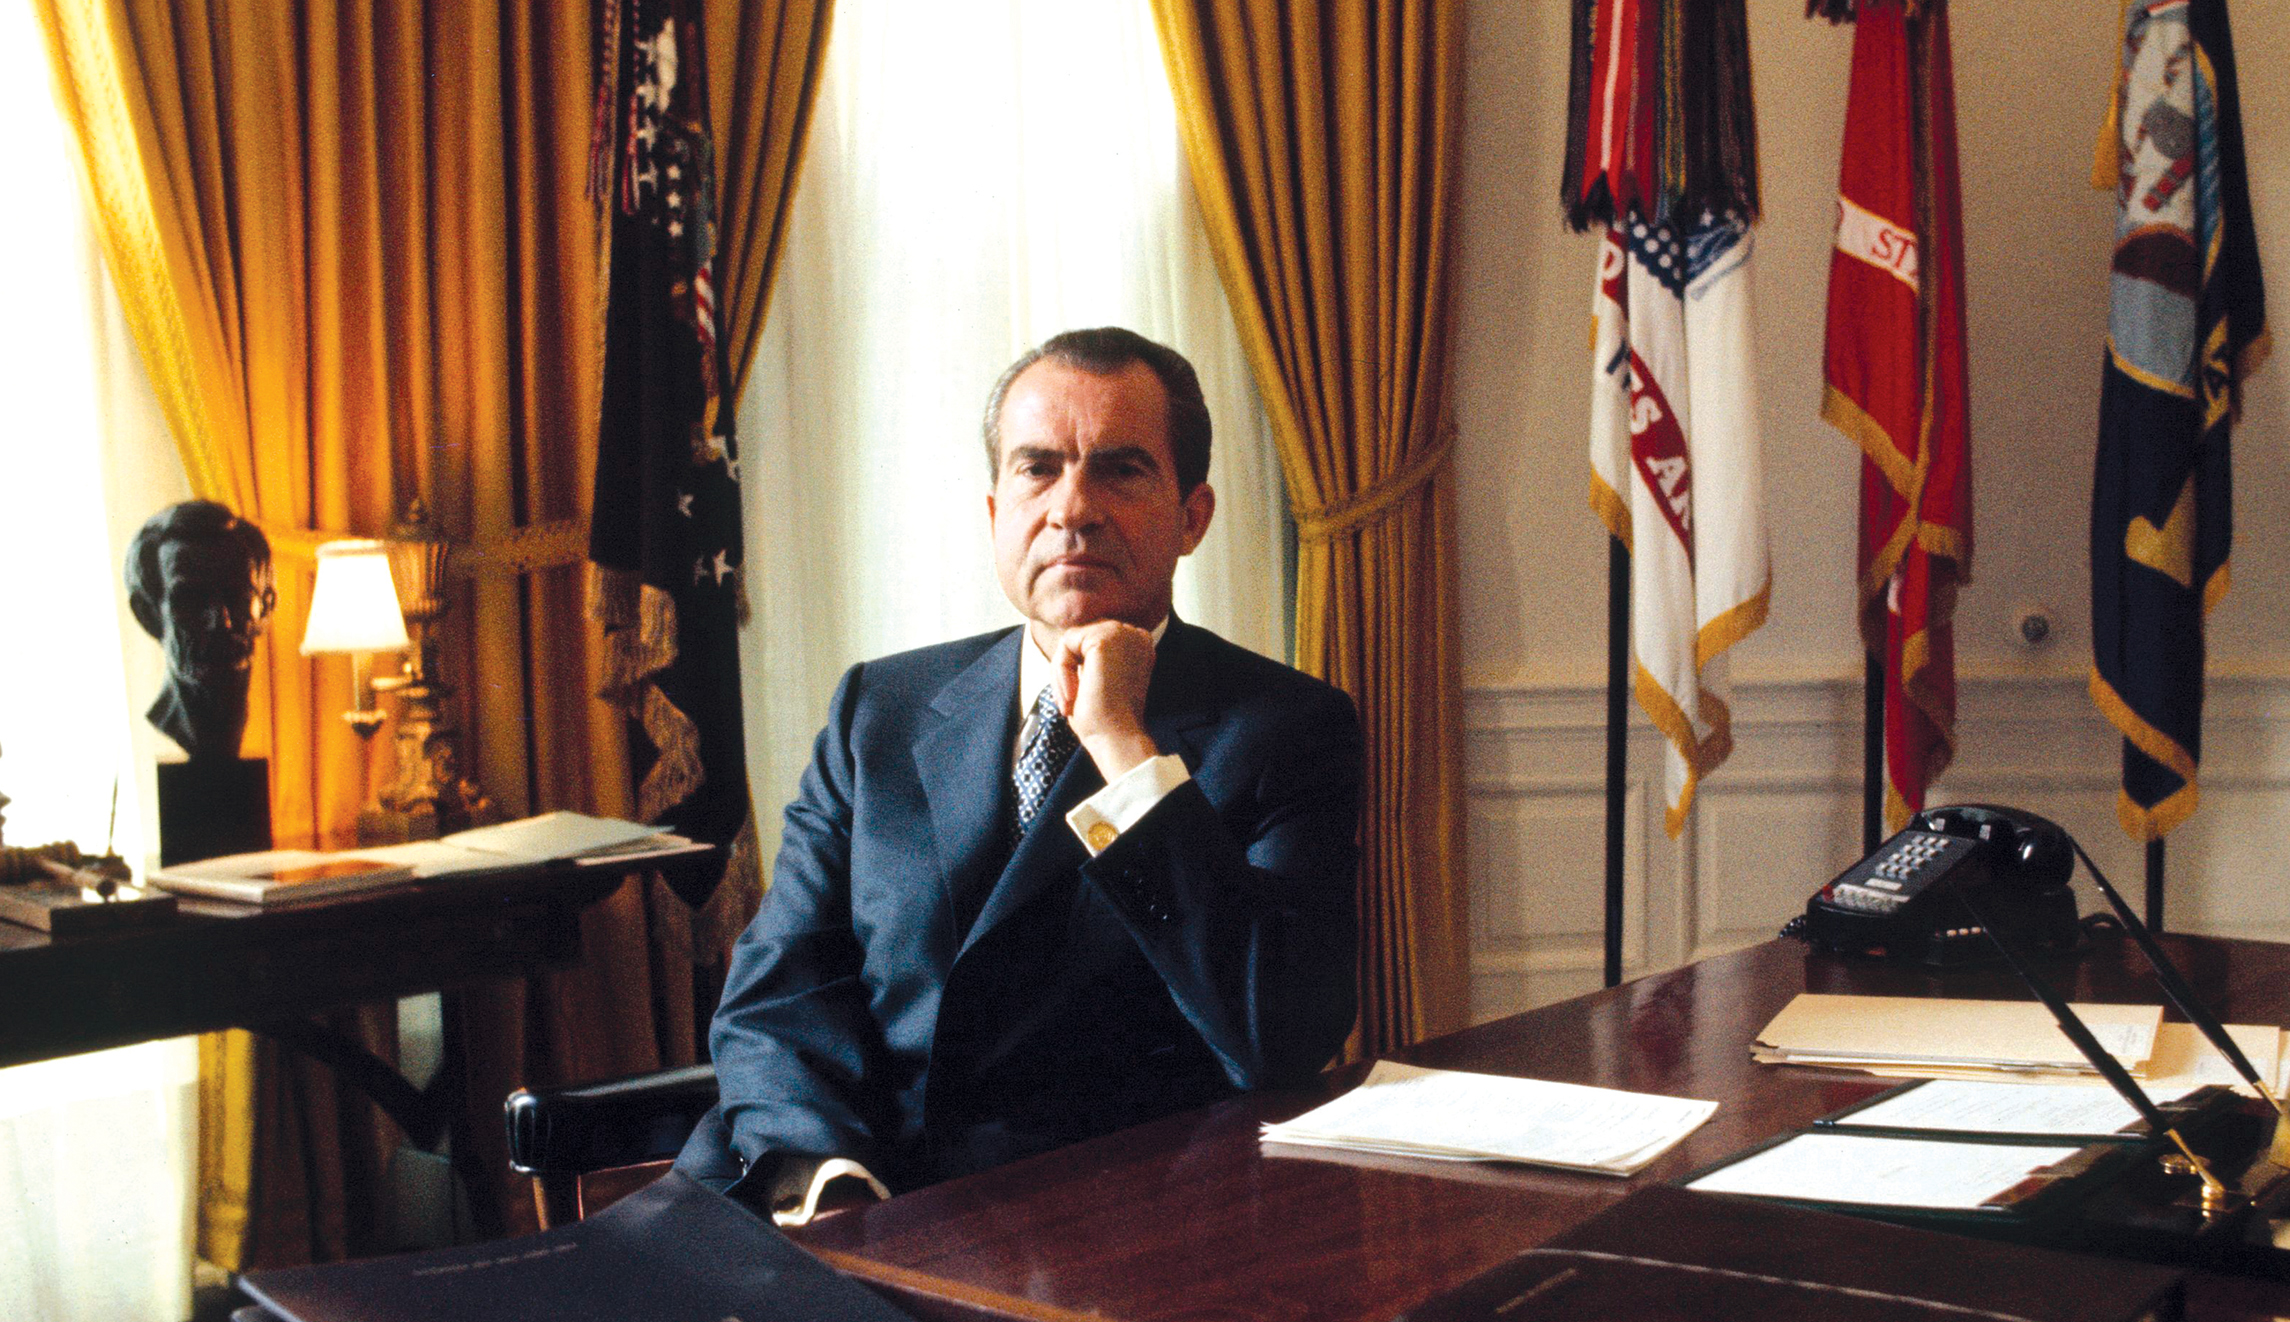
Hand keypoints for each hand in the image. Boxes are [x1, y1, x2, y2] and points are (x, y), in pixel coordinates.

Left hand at [1050, 620, 1160, 779]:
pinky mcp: (1106, 638)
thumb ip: (1088, 659)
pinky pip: (1066, 644)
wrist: (1117, 738)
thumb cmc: (1105, 719)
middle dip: (1067, 670)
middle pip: (1080, 639)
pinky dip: (1061, 671)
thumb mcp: (1098, 680)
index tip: (1077, 701)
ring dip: (1062, 673)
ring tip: (1070, 701)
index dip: (1077, 669)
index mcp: (1138, 646)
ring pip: (1070, 640)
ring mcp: (1123, 633)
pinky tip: (1073, 695)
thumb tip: (1066, 647)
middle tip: (1069, 704)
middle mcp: (1135, 635)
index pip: (1092, 642)